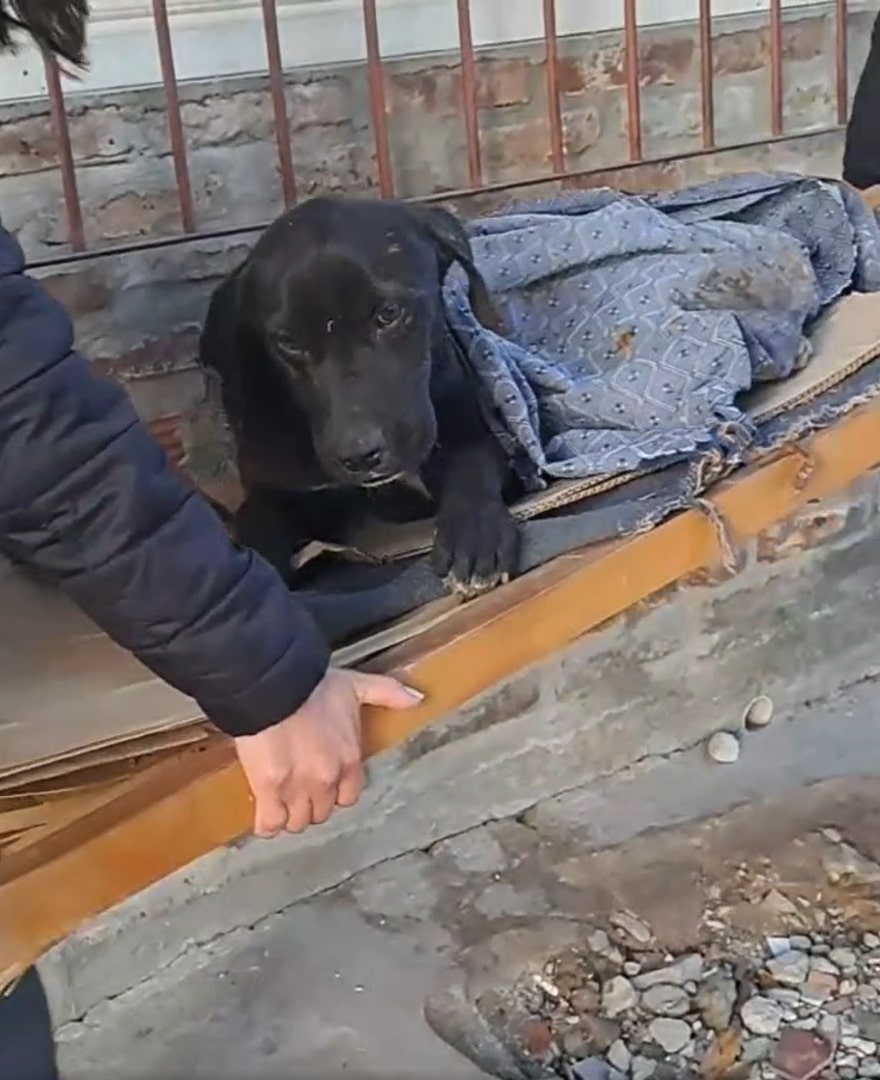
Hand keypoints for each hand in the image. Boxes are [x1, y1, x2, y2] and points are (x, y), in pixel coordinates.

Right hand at [234, 668, 421, 836]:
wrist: (273, 687)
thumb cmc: (312, 687)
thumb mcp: (356, 685)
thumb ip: (387, 693)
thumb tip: (417, 699)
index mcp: (349, 760)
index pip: (349, 796)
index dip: (335, 791)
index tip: (324, 782)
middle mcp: (326, 780)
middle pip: (321, 812)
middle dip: (311, 804)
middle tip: (298, 790)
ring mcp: (297, 789)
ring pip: (297, 821)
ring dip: (289, 814)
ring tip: (279, 801)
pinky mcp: (269, 791)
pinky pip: (270, 824)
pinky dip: (267, 822)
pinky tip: (264, 812)